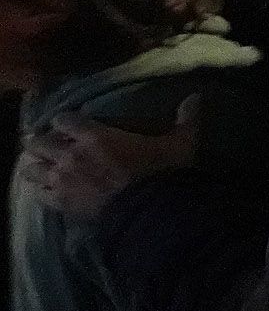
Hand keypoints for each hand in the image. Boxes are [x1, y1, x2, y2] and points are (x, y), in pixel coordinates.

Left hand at [25, 97, 200, 220]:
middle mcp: (71, 154)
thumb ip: (185, 120)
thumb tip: (197, 97)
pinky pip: (38, 193)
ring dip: (36, 166)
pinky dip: (41, 190)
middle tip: (53, 146)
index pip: (63, 119)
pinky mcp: (60, 202)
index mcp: (95, 135)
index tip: (71, 126)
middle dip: (44, 143)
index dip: (65, 122)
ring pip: (31, 167)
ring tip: (45, 168)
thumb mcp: (179, 144)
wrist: (150, 213)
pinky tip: (48, 190)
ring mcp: (62, 179)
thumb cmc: (162, 175)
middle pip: (39, 141)